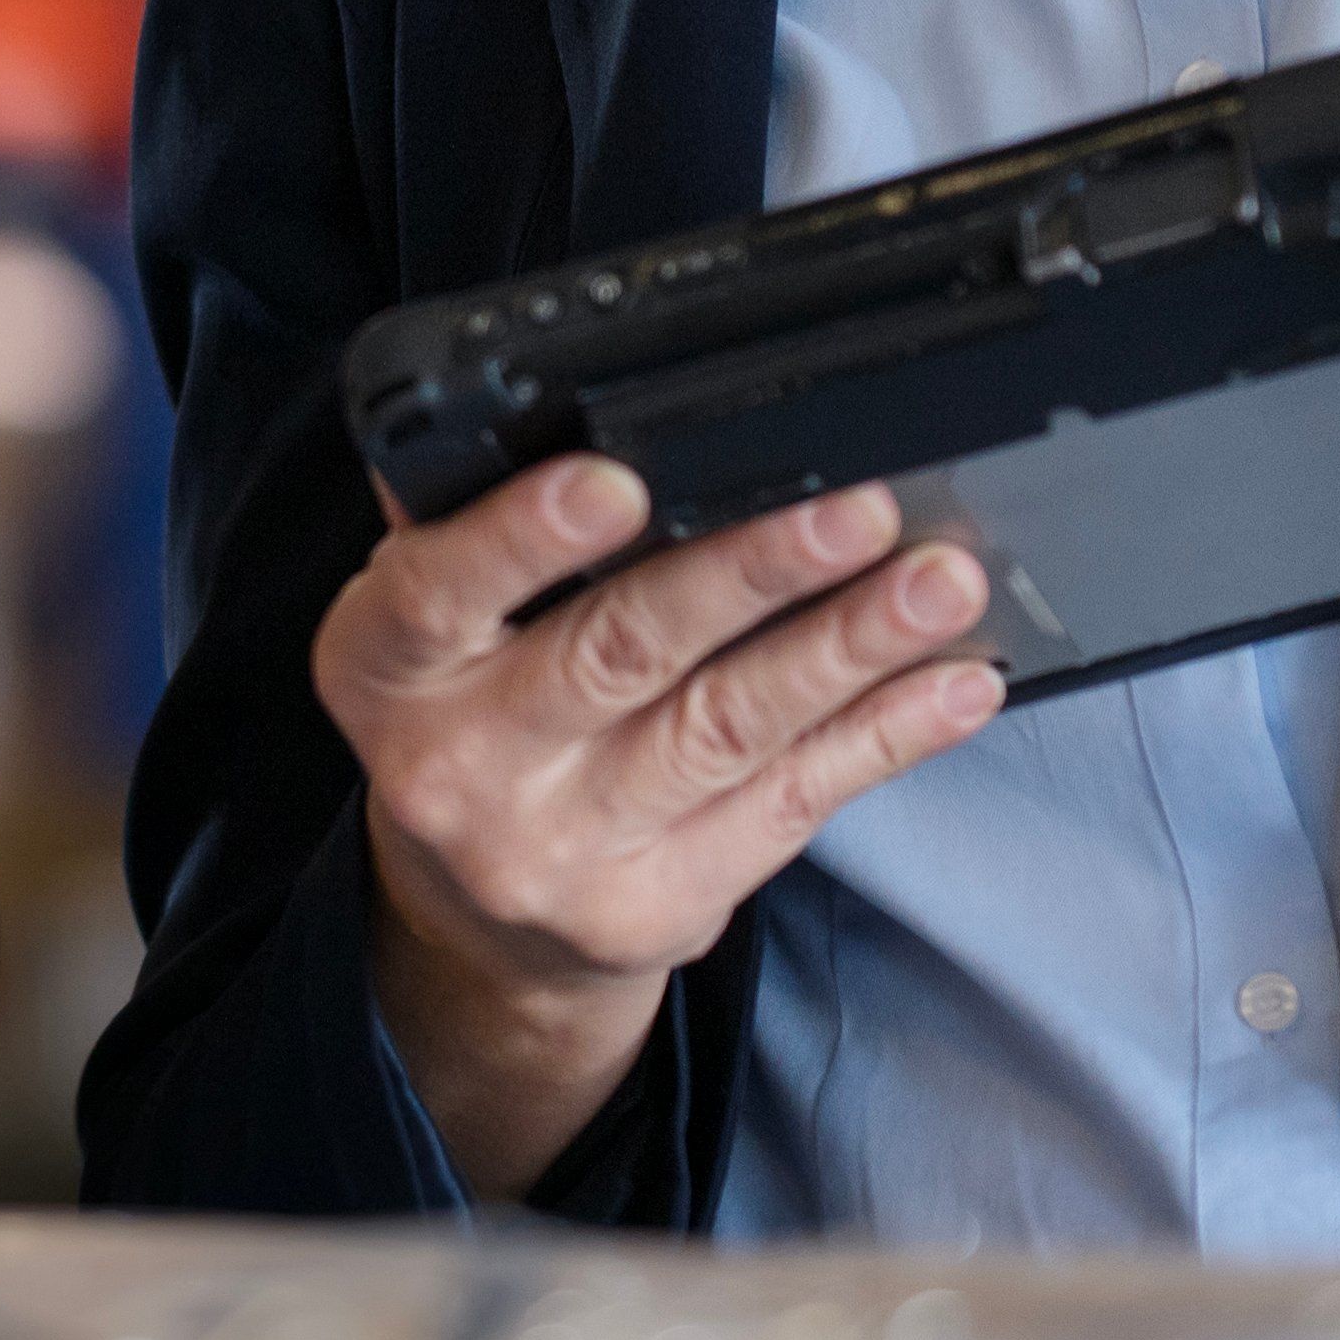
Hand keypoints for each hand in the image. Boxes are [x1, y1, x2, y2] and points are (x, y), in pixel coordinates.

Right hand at [323, 453, 999, 1196]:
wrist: (484, 930)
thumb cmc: (471, 717)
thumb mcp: (427, 629)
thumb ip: (474, 534)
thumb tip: (570, 409)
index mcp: (386, 670)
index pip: (440, 592)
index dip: (523, 536)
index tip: (617, 480)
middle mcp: (464, 768)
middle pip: (619, 655)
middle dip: (750, 574)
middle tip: (857, 510)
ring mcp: (569, 851)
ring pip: (727, 729)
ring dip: (847, 648)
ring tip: (938, 584)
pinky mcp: (668, 903)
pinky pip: (792, 803)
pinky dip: (884, 736)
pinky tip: (953, 683)